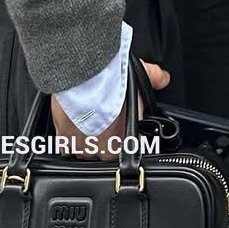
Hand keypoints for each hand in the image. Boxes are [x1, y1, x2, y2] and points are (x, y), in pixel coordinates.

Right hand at [51, 59, 169, 160]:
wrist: (84, 73)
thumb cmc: (113, 76)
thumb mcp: (141, 73)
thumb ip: (154, 78)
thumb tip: (163, 78)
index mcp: (128, 136)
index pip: (131, 149)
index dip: (128, 139)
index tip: (124, 129)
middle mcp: (107, 147)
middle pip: (107, 155)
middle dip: (107, 142)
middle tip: (105, 123)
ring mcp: (85, 146)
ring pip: (86, 153)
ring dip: (87, 143)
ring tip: (87, 125)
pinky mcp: (65, 140)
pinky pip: (67, 148)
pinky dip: (69, 141)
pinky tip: (71, 129)